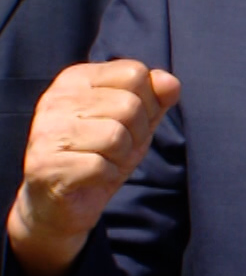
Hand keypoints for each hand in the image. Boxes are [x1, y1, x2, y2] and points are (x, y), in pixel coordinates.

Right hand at [9, 60, 180, 275]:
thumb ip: (156, 99)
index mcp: (76, 79)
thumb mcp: (137, 122)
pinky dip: (107, 175)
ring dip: (121, 156)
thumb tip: (170, 82)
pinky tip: (91, 176)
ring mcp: (46, 131)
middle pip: (129, 105)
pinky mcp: (45, 165)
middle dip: (137, 133)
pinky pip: (100, 166)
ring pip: (116, 135)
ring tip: (103, 161)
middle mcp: (56, 98)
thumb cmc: (100, 154)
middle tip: (117, 148)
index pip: (135, 73)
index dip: (148, 103)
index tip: (128, 122)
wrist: (61, 203)